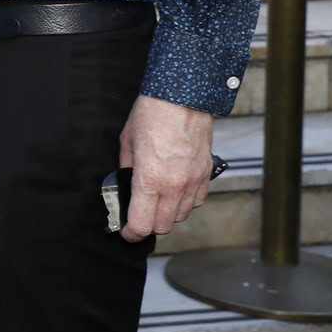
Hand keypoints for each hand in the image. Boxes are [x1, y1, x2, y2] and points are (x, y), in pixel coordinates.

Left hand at [119, 94, 214, 241]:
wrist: (183, 98)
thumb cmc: (151, 116)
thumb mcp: (127, 143)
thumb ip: (126, 170)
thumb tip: (124, 187)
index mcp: (150, 180)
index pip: (142, 224)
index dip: (131, 233)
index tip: (126, 232)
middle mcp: (174, 186)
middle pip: (163, 226)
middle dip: (148, 226)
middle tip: (138, 218)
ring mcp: (193, 182)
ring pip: (182, 216)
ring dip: (168, 215)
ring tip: (156, 203)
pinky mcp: (206, 174)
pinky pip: (196, 201)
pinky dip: (185, 203)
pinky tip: (174, 192)